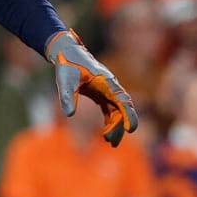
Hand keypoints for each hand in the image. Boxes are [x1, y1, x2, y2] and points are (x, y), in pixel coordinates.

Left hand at [46, 30, 138, 146]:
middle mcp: (111, 86)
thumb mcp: (65, 81)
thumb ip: (68, 96)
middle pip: (122, 109)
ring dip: (115, 126)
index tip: (131, 130)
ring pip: (117, 110)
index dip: (129, 115)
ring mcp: (107, 90)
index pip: (123, 101)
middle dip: (119, 126)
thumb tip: (69, 115)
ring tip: (111, 143)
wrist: (67, 53)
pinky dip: (110, 121)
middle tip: (110, 142)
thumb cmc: (67, 65)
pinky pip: (110, 109)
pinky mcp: (101, 93)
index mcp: (106, 82)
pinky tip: (106, 133)